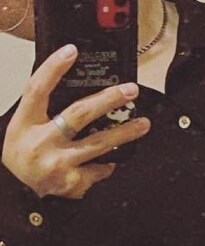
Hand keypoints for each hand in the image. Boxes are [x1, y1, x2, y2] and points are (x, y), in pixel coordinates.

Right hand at [0, 45, 151, 200]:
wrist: (18, 194)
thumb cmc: (22, 157)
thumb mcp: (22, 128)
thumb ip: (43, 111)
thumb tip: (71, 87)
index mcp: (25, 123)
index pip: (38, 89)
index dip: (53, 68)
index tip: (72, 51)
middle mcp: (42, 142)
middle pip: (79, 114)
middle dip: (108, 100)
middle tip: (130, 90)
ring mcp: (59, 163)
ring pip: (99, 144)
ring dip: (125, 133)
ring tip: (143, 124)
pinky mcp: (74, 183)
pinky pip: (99, 168)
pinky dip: (107, 162)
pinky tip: (113, 158)